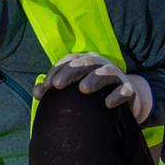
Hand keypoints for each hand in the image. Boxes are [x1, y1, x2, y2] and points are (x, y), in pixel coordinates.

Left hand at [34, 52, 152, 123]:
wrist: (122, 100)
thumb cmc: (92, 94)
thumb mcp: (73, 90)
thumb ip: (55, 88)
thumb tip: (36, 92)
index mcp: (86, 63)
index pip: (70, 60)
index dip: (57, 70)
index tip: (46, 86)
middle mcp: (101, 65)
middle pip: (86, 63)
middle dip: (71, 71)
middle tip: (58, 85)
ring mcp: (116, 77)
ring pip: (107, 72)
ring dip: (95, 78)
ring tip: (83, 89)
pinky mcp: (128, 90)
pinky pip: (125, 90)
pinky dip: (118, 95)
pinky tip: (108, 104)